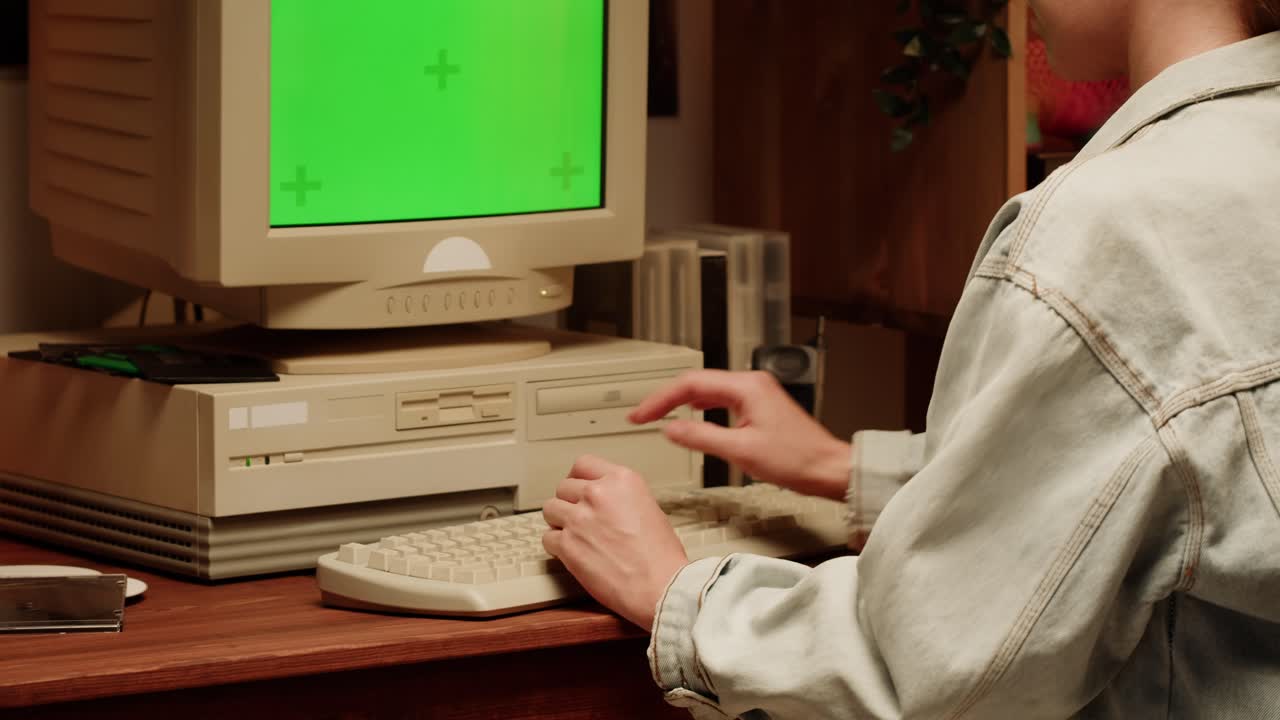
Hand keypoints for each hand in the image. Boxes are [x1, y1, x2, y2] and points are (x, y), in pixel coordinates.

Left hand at [542, 455, 687, 629]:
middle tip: (578, 518)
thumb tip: (605, 501)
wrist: (660, 586)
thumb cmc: (661, 556)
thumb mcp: (650, 508)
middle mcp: (598, 493)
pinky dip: (556, 547)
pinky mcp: (567, 545)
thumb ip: (622, 497)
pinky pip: (547, 538)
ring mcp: (579, 518)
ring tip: (574, 536)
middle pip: (563, 487)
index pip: (583, 463)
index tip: (576, 487)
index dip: (577, 478)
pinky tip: (571, 554)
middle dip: (569, 503)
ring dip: (559, 523)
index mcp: (622, 480)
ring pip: (550, 510)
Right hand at [629, 370, 850, 499]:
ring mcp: (756, 394)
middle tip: (642, 415)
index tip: (641, 414)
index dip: (660, 399)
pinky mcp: (759, 406)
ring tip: (659, 415)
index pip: (690, 384)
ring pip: (708, 391)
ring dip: (682, 402)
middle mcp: (751, 384)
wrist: (828, 469)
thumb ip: (701, 437)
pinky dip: (700, 408)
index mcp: (746, 387)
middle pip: (697, 383)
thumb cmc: (797, 459)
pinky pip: (721, 400)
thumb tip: (670, 429)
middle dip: (666, 399)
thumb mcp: (740, 451)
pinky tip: (691, 418)